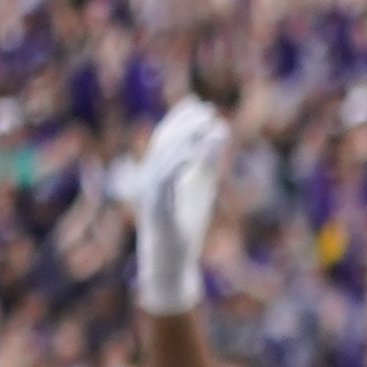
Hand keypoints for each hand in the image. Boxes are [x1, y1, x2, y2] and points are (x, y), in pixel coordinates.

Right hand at [130, 98, 232, 313]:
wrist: (173, 263)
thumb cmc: (185, 224)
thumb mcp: (201, 186)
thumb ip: (207, 160)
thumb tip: (219, 130)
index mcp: (156, 172)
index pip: (166, 139)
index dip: (180, 120)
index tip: (199, 103)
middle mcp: (147, 179)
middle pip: (163, 143)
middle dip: (184, 124)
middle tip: (207, 109)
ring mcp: (148, 194)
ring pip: (162, 159)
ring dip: (185, 139)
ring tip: (207, 125)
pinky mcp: (155, 209)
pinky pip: (165, 182)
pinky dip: (180, 164)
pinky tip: (197, 152)